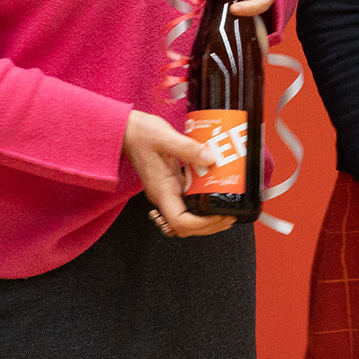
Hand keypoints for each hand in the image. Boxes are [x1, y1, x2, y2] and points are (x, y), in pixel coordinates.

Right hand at [124, 110, 234, 237]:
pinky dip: (204, 202)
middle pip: (187, 226)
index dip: (202, 224)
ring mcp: (168, 192)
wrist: (128, 131)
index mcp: (162, 190)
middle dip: (210, 225)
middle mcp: (164, 196)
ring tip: (227, 208)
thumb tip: (210, 159)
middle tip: (230, 215)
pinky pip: (189, 201)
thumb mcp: (165, 137)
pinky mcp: (172, 184)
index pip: (180, 222)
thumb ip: (188, 148)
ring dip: (209, 218)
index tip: (219, 215)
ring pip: (189, 217)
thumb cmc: (140, 134)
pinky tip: (216, 191)